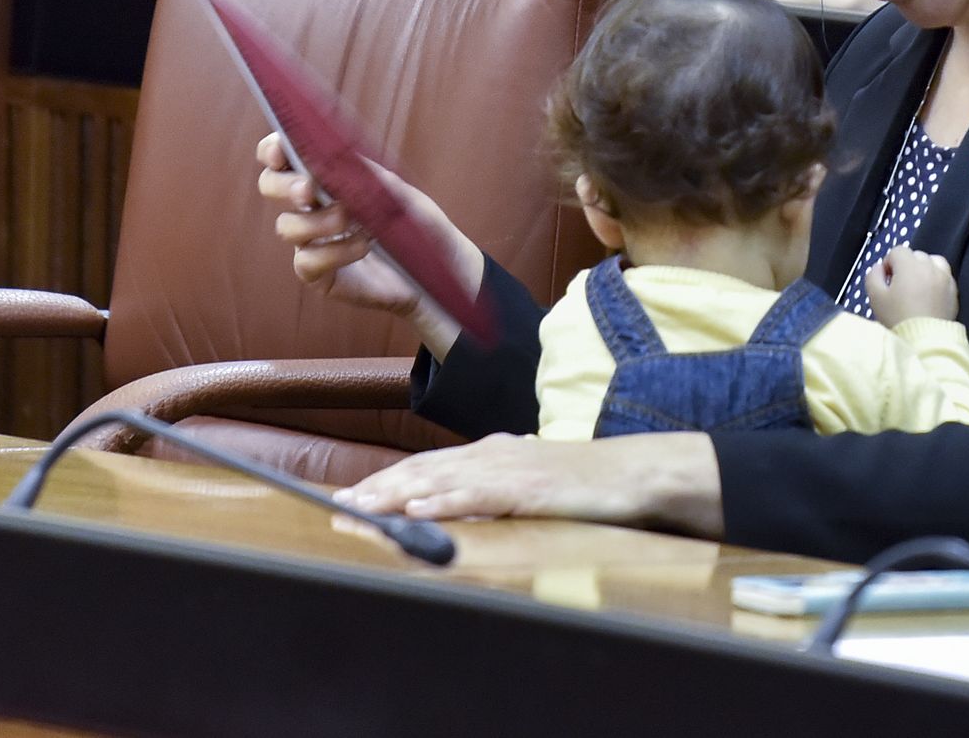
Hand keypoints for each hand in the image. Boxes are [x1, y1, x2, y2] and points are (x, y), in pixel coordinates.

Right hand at [254, 133, 481, 356]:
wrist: (436, 268)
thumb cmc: (417, 224)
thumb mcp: (398, 192)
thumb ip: (368, 174)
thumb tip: (341, 156)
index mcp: (326, 180)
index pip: (284, 158)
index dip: (273, 149)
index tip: (280, 149)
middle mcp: (311, 208)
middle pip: (270, 185)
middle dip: (283, 184)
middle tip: (309, 189)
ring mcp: (311, 242)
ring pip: (286, 226)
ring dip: (318, 220)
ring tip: (352, 220)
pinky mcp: (318, 275)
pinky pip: (306, 260)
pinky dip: (335, 251)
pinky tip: (364, 246)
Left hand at [334, 431, 722, 536]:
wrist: (633, 472)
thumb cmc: (586, 483)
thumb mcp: (530, 487)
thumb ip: (493, 495)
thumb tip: (455, 515)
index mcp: (493, 453)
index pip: (428, 467)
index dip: (386, 481)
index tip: (350, 498)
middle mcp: (493, 454)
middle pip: (423, 470)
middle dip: (377, 488)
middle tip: (335, 506)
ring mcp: (510, 468)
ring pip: (441, 479)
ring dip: (396, 494)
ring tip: (360, 508)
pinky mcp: (527, 487)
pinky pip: (478, 494)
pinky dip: (446, 500)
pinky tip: (419, 508)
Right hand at [864, 245, 957, 325]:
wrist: (924, 340)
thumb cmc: (897, 317)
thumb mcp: (875, 296)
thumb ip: (873, 276)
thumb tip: (879, 268)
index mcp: (909, 265)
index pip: (897, 251)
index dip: (889, 264)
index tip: (887, 281)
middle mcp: (929, 266)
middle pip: (916, 255)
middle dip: (906, 266)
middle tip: (900, 287)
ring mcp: (944, 277)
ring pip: (933, 262)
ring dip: (924, 269)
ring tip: (918, 287)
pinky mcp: (954, 290)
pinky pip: (944, 276)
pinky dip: (936, 279)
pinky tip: (929, 295)